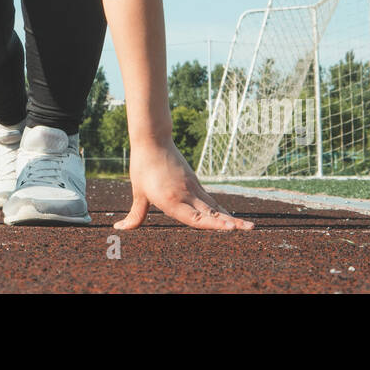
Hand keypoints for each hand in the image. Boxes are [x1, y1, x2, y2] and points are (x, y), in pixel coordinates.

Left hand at [114, 141, 253, 230]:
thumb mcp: (138, 192)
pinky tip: (228, 218)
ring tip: (248, 227)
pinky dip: (220, 210)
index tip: (230, 228)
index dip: (213, 225)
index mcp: (171, 200)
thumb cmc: (143, 166)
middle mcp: (186, 194)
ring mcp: (192, 187)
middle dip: (231, 223)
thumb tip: (119, 228)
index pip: (195, 218)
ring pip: (214, 207)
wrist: (153, 139)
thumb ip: (134, 215)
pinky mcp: (194, 182)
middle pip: (211, 213)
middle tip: (250, 229)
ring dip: (230, 218)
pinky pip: (210, 200)